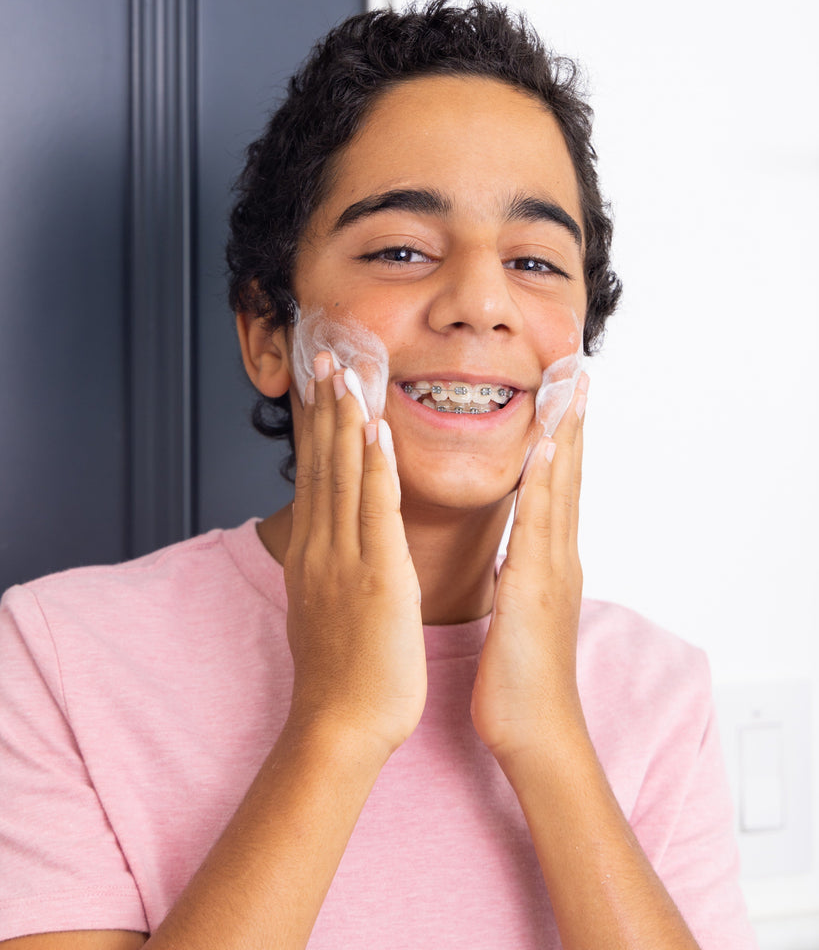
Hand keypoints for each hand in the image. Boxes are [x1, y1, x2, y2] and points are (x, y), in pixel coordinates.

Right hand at [284, 353, 426, 758]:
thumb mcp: (325, 612)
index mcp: (315, 556)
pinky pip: (374, 510)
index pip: (312, 478)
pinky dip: (372, 465)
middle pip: (320, 465)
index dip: (314, 429)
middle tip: (322, 356)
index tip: (317, 388)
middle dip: (322, 408)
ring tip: (343, 370)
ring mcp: (345, 559)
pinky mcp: (376, 576)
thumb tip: (330, 550)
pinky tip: (373, 427)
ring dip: (343, 419)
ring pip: (342, 475)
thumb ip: (328, 572)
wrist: (340, 727)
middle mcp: (322, 548)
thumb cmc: (342, 676)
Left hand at [471, 375, 588, 761]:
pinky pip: (540, 526)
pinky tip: (546, 450)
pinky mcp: (537, 588)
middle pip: (566, 479)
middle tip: (575, 375)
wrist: (536, 734)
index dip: (559, 443)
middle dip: (570, 426)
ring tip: (568, 391)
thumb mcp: (518, 617)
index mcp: (547, 565)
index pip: (554, 491)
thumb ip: (520, 580)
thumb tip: (512, 560)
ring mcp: (553, 571)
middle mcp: (557, 559)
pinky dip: (546, 486)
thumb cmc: (519, 681)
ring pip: (559, 492)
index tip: (559, 400)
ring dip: (564, 439)